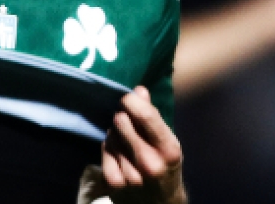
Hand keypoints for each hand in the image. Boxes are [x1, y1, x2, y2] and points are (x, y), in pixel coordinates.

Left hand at [91, 86, 185, 203]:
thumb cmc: (165, 166)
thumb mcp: (167, 141)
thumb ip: (153, 116)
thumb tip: (139, 90)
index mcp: (169, 150)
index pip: (146, 116)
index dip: (132, 101)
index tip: (127, 96)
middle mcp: (151, 164)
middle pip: (122, 122)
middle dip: (122, 115)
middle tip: (124, 117)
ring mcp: (132, 175)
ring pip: (111, 136)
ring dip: (115, 133)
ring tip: (125, 139)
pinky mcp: (115, 183)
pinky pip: (105, 150)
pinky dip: (109, 147)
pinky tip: (119, 152)